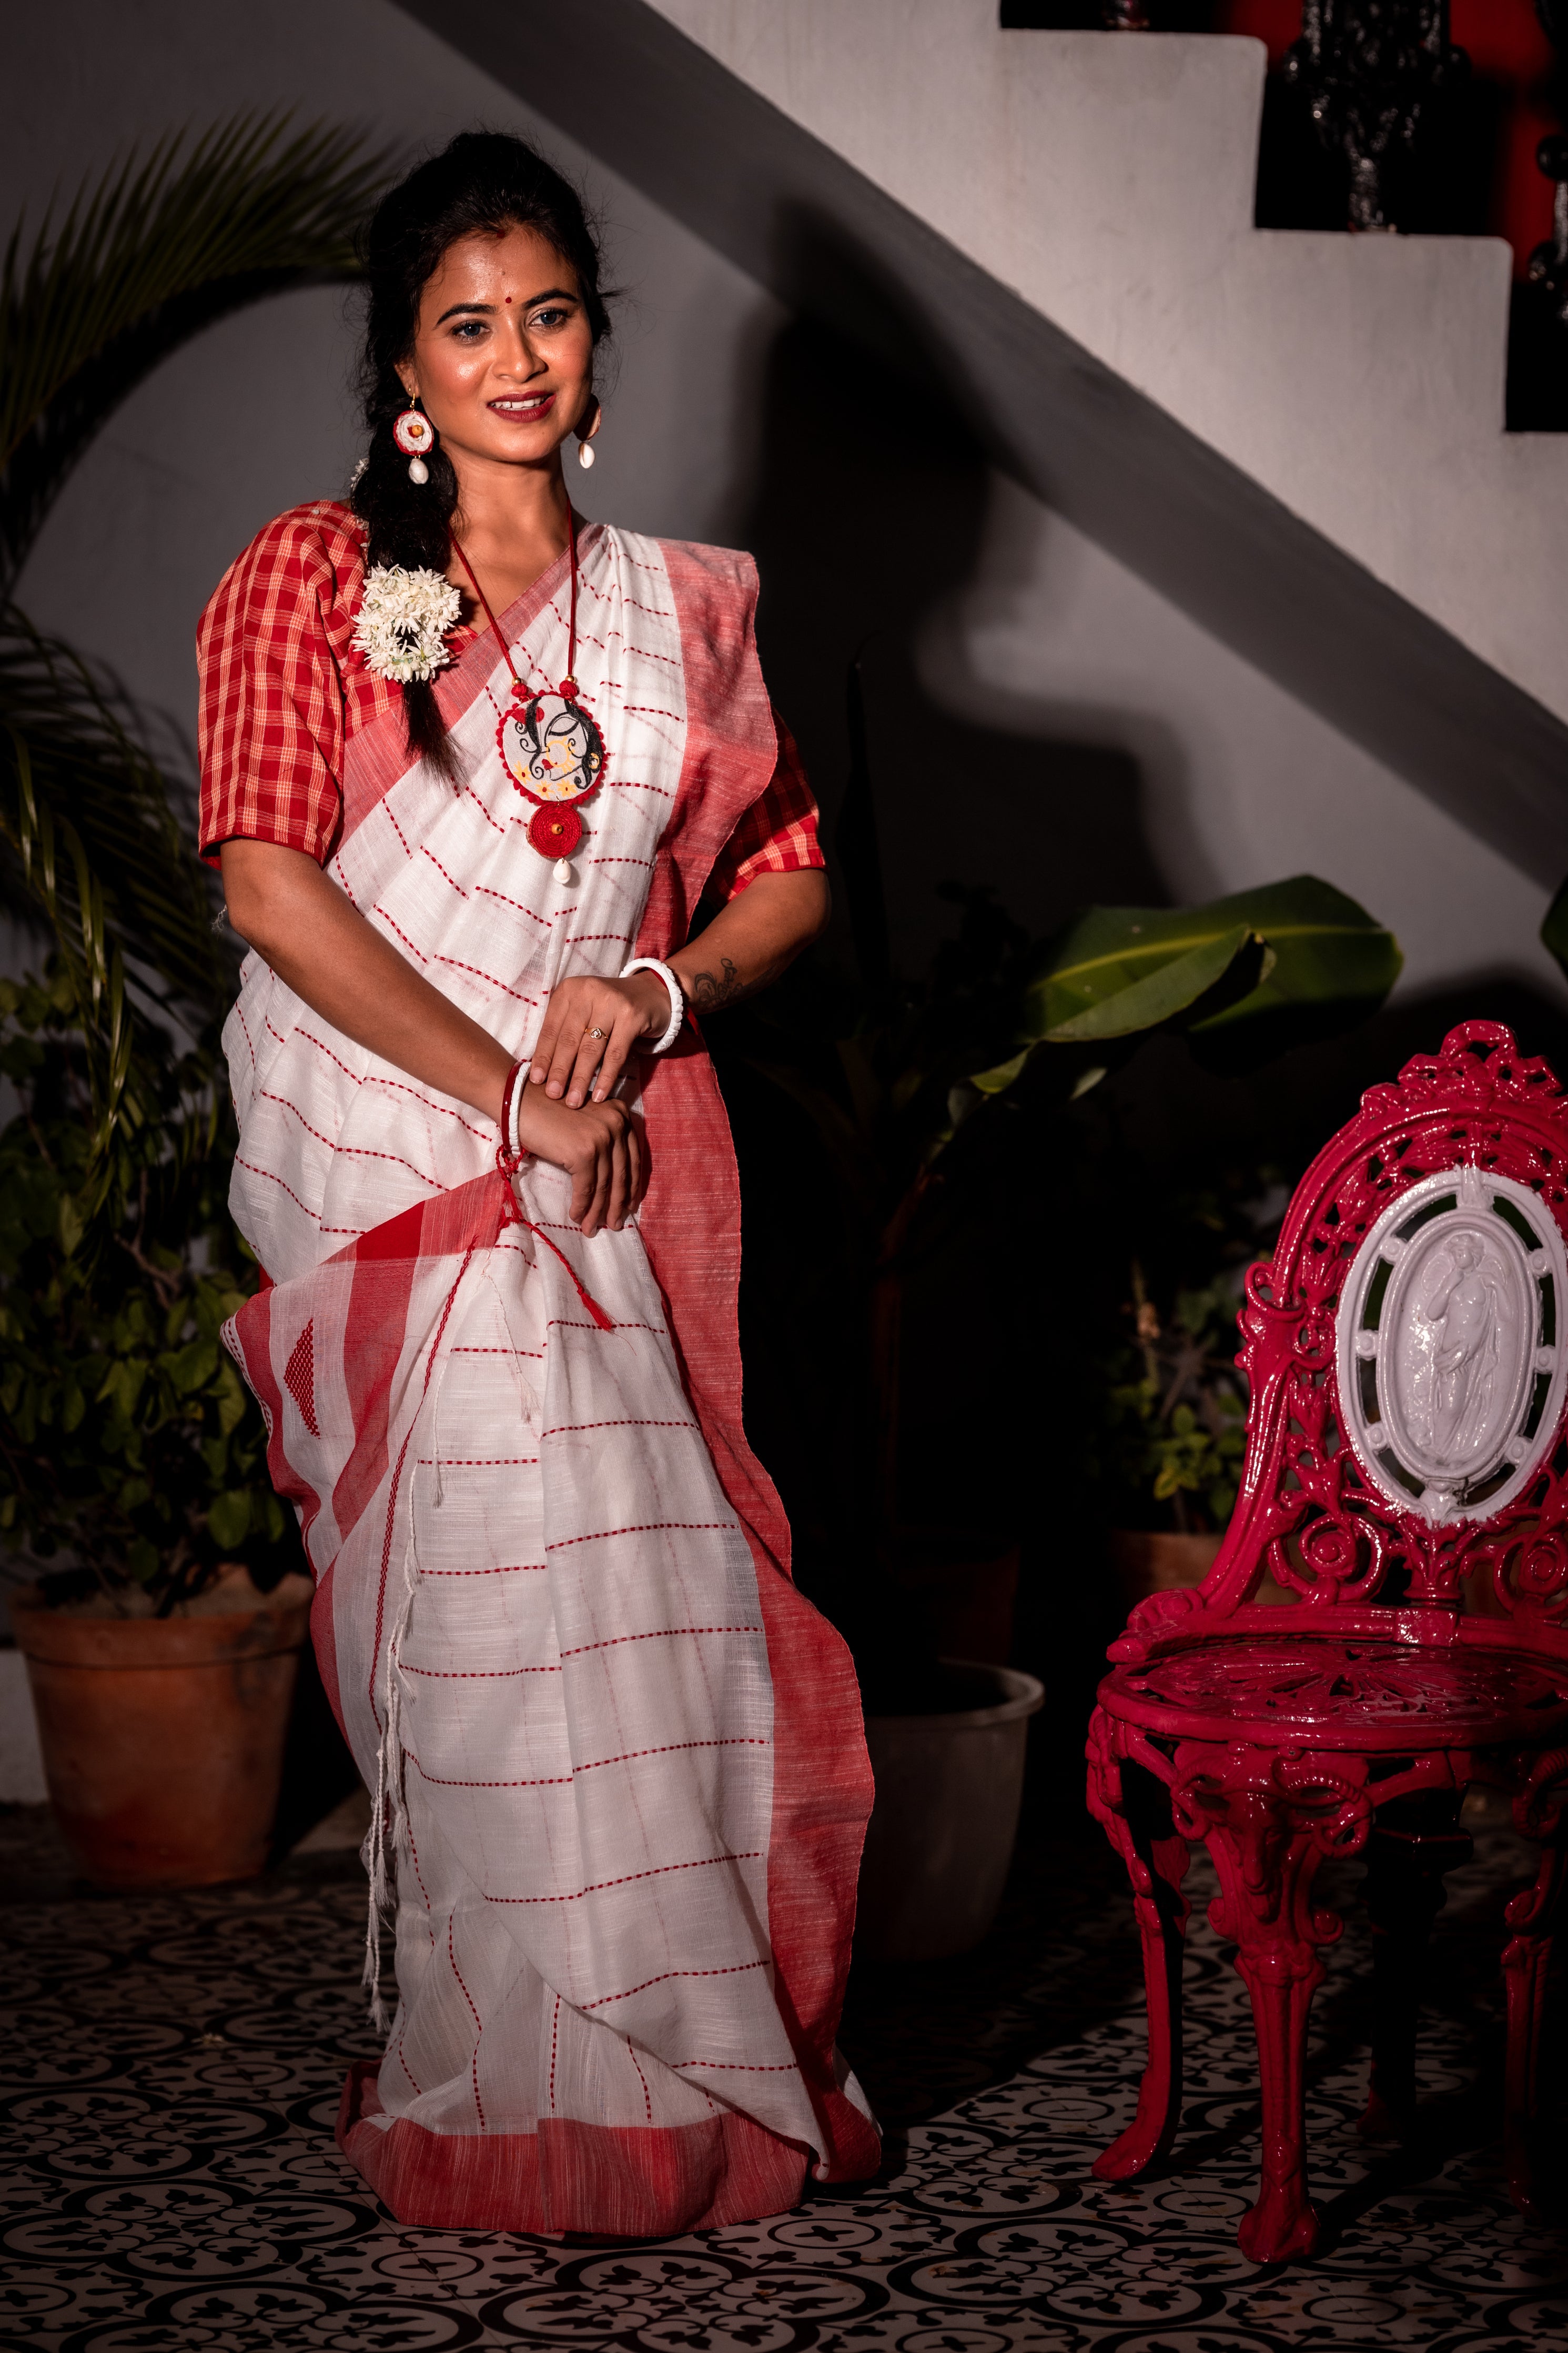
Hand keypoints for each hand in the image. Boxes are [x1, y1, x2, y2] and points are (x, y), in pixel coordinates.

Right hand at [515, 1085, 641, 1234]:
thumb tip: (611, 1180)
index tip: (629, 1204)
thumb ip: (603, 1138)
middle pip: (621, 1173)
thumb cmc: (547, 1111)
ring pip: (604, 1184)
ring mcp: (601, 1137)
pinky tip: (578, 1217)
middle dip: (618, 1203)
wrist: (519, 1101)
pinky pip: (587, 1187)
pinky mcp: (584, 1152)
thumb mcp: (585, 1120)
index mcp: (620, 1114)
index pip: (632, 1157)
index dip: (631, 1185)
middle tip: (615, 1224)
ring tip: (593, 1228)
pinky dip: (582, 1206)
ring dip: (598, 1211)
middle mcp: (616, 1123)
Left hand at [527, 972, 669, 1106]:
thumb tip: (543, 1071)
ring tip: (573, 1101)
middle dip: (559, 1071)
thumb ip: (564, 1030)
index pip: (551, 1029)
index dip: (543, 1057)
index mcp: (569, 990)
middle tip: (553, 1095)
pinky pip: (616, 1054)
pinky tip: (599, 1095)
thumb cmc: (607, 1008)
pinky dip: (606, 1077)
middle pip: (569, 1039)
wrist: (650, 994)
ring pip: (591, 1049)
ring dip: (580, 1078)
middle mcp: (588, 991)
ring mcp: (612, 1002)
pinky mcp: (632, 1016)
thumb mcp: (582, 1010)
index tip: (536, 1081)